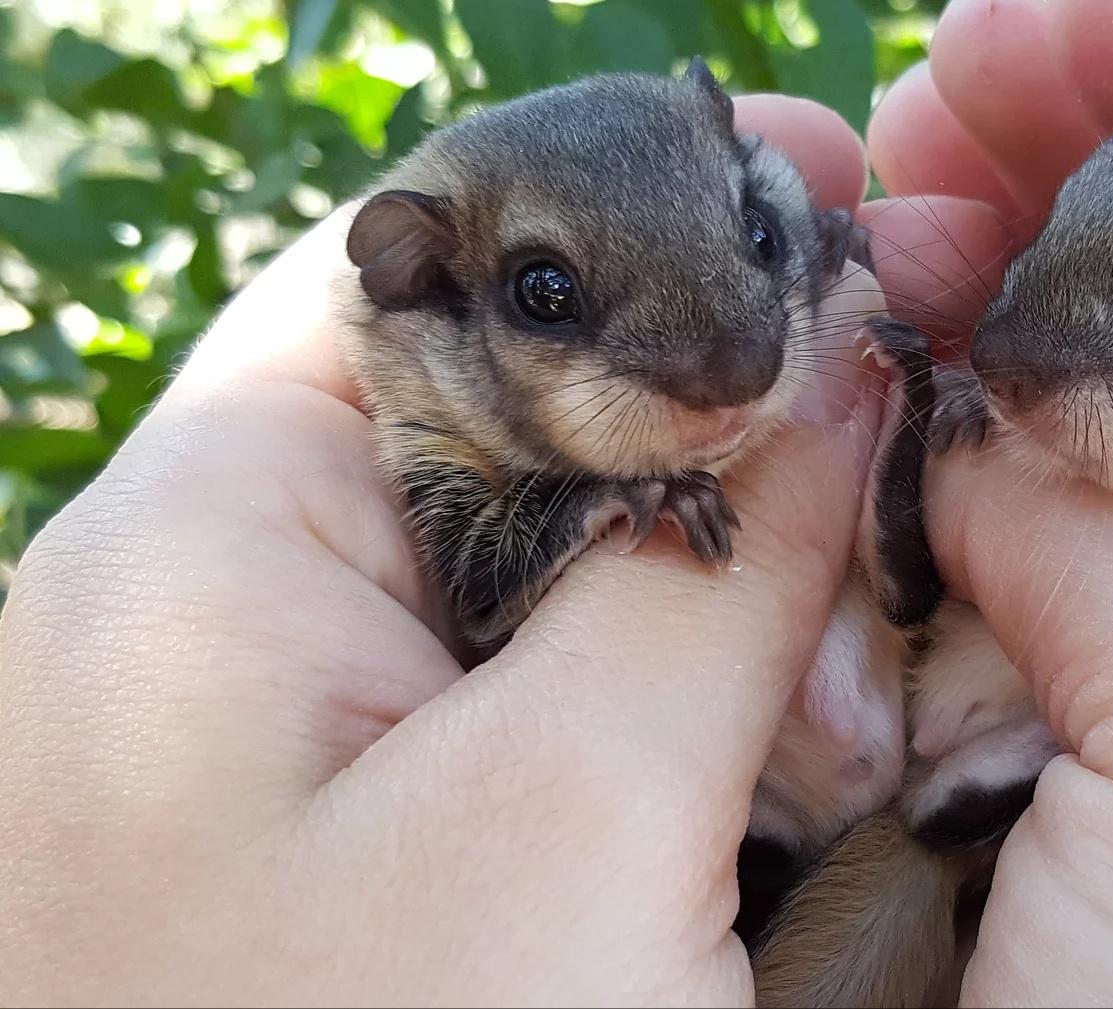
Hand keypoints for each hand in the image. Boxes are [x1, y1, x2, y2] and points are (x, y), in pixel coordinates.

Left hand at [0, 96, 878, 1004]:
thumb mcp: (566, 829)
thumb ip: (707, 566)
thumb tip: (834, 361)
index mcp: (203, 552)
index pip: (414, 262)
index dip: (622, 210)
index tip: (825, 198)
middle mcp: (220, 623)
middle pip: (488, 404)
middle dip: (696, 405)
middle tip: (898, 395)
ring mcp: (287, 744)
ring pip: (531, 565)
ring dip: (702, 573)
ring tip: (870, 589)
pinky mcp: (358, 846)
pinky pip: (530, 704)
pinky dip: (663, 695)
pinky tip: (790, 730)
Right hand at [861, 1, 1112, 1003]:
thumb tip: (1002, 413)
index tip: (1087, 5)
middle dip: (1105, 184)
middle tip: (949, 75)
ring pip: (1070, 442)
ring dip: (981, 296)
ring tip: (880, 186)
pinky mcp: (991, 765)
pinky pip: (943, 562)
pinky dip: (888, 448)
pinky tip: (839, 361)